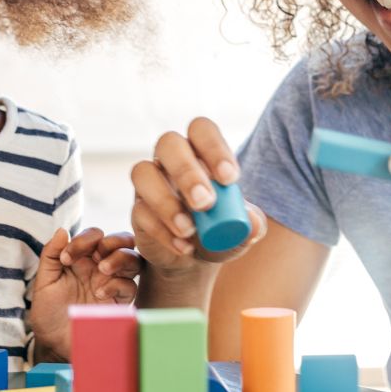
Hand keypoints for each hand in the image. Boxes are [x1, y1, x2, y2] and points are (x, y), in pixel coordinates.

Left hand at [28, 227, 140, 358]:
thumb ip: (50, 255)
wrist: (55, 344)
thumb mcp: (44, 282)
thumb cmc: (48, 313)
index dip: (84, 239)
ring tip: (102, 269)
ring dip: (120, 258)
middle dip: (112, 241)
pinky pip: (130, 286)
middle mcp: (100, 268)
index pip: (94, 235)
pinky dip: (117, 284)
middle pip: (122, 241)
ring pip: (133, 259)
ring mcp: (112, 284)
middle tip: (97, 253)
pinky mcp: (120, 302)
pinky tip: (100, 293)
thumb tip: (62, 230)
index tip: (65, 258)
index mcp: (83, 259)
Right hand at [130, 117, 267, 274]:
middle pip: (168, 143)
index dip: (214, 148)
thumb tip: (252, 222)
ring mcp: (150, 183)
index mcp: (201, 152)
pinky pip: (140, 211)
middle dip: (186, 172)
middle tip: (205, 203)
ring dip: (167, 202)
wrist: (195, 262)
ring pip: (143, 172)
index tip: (229, 179)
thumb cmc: (221, 231)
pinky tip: (183, 246)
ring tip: (189, 230)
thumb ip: (252, 224)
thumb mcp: (243, 231)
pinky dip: (162, 231)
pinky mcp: (137, 211)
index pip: (201, 130)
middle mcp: (171, 160)